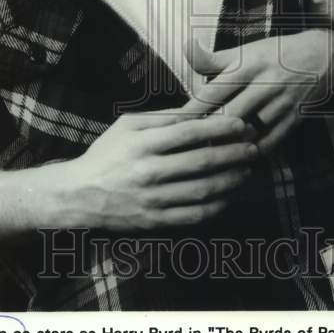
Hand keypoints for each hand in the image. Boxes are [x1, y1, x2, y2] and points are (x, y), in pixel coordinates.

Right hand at [63, 108, 260, 231]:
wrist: (79, 195)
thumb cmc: (106, 154)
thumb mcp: (126, 125)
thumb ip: (161, 118)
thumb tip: (196, 111)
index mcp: (142, 144)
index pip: (190, 133)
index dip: (220, 127)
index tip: (241, 124)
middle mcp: (149, 172)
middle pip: (203, 162)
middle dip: (234, 153)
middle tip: (254, 148)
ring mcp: (154, 200)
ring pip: (204, 190)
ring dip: (232, 180)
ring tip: (247, 171)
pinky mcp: (156, 221)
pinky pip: (195, 215)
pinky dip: (218, 205)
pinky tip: (230, 196)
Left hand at [182, 32, 331, 155]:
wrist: (323, 59)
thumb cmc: (276, 54)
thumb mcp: (245, 51)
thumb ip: (213, 57)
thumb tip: (185, 47)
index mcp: (248, 65)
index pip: (213, 91)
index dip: (191, 109)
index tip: (172, 123)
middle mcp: (264, 85)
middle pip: (230, 115)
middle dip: (207, 133)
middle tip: (185, 147)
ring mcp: (281, 104)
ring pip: (249, 132)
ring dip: (228, 146)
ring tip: (206, 159)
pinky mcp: (294, 119)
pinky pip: (270, 142)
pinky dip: (252, 154)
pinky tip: (237, 161)